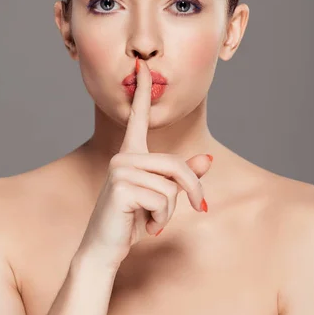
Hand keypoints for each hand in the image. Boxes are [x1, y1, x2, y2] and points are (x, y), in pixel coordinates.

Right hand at [77, 58, 212, 271]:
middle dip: (192, 190)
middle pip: (176, 165)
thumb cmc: (131, 221)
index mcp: (130, 155)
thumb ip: (183, 177)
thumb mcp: (162, 197)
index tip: (143, 66)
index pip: (138, 118)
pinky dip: (161, 219)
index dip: (143, 92)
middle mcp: (123, 158)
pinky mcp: (122, 187)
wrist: (105, 248)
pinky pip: (163, 201)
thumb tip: (208, 159)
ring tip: (150, 220)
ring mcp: (120, 171)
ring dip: (169, 212)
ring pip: (171, 187)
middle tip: (198, 208)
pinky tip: (144, 226)